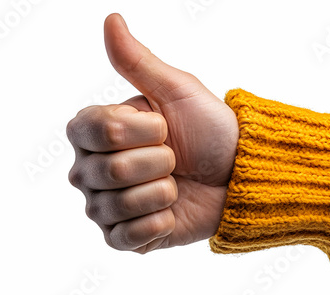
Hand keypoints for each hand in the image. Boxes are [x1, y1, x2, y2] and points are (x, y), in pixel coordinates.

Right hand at [67, 13, 238, 253]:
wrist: (237, 174)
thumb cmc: (209, 130)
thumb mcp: (176, 90)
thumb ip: (137, 61)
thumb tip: (111, 20)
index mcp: (97, 131)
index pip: (93, 129)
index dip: (139, 130)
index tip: (165, 127)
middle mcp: (91, 169)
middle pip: (106, 171)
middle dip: (158, 161)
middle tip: (176, 159)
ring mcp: (106, 206)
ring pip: (117, 205)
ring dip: (163, 192)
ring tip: (177, 185)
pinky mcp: (125, 238)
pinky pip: (126, 237)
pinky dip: (160, 222)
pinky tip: (173, 211)